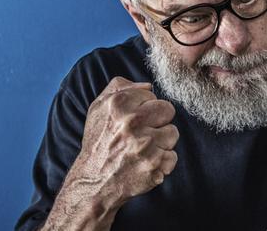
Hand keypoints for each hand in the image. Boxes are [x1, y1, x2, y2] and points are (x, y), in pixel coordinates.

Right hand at [73, 76, 179, 201]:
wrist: (93, 181)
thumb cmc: (99, 142)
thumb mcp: (99, 108)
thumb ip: (120, 87)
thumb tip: (148, 85)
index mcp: (119, 104)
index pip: (152, 94)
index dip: (144, 107)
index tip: (133, 120)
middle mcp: (132, 122)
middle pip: (168, 110)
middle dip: (158, 121)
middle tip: (143, 133)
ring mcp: (145, 144)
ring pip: (172, 133)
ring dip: (161, 142)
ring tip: (143, 149)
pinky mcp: (154, 164)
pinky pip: (172, 156)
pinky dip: (162, 162)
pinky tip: (145, 163)